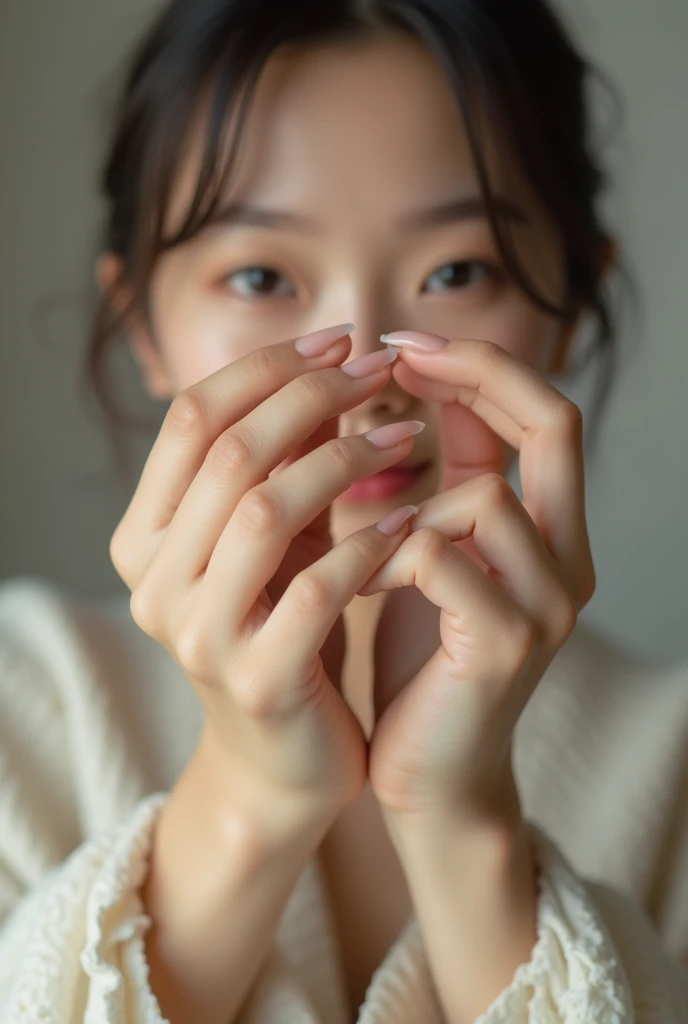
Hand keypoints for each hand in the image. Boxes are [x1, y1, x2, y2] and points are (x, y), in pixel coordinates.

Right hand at [109, 325, 420, 825]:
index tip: (340, 341)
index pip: (189, 419)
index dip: (266, 369)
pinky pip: (315, 591)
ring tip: (405, 441)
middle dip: (312, 397)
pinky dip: (365, 546)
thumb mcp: (274, 541)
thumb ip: (281, 465)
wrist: (282, 760)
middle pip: (226, 454)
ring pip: (263, 511)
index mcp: (143, 536)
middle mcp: (152, 581)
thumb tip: (325, 371)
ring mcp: (198, 634)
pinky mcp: (256, 680)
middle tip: (380, 371)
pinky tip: (408, 524)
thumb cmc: (284, 632)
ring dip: (342, 463)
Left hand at [359, 334, 595, 824]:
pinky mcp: (503, 645)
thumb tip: (416, 390)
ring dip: (407, 502)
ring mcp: (545, 605)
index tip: (402, 344)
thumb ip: (442, 483)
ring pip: (487, 496)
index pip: (548, 413)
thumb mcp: (433, 557)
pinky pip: (440, 558)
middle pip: (556, 425)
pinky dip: (384, 556)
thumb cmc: (419, 658)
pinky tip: (352, 578)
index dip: (482, 364)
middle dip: (474, 376)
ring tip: (357, 536)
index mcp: (553, 533)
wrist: (430, 776)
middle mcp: (569, 560)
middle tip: (395, 360)